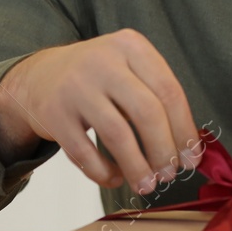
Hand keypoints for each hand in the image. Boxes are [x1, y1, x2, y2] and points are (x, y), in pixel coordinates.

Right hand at [0, 29, 202, 194]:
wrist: (40, 75)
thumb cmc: (99, 79)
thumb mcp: (128, 69)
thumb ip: (157, 97)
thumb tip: (190, 149)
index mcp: (130, 45)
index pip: (169, 90)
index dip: (184, 129)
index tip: (192, 158)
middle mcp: (102, 61)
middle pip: (146, 112)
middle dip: (164, 150)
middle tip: (170, 175)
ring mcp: (75, 86)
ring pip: (117, 135)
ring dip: (137, 167)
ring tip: (147, 185)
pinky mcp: (54, 114)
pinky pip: (85, 153)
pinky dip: (104, 173)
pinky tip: (115, 178)